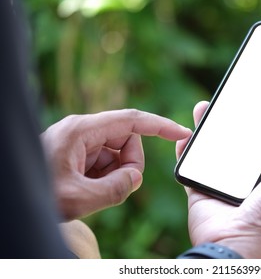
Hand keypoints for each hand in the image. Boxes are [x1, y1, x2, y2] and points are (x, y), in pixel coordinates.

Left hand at [42, 109, 190, 219]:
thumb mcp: (79, 198)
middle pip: (127, 142)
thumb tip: (135, 178)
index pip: (132, 120)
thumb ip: (116, 189)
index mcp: (82, 130)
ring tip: (92, 190)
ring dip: (115, 176)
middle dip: (128, 166)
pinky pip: (107, 164)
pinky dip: (105, 179)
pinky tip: (87, 189)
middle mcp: (83, 131)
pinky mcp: (80, 154)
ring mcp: (81, 142)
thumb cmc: (37, 194)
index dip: (160, 126)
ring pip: (118, 156)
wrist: (15, 200)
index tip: (182, 133)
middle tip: (112, 187)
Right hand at [176, 101, 260, 257]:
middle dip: (230, 121)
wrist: (235, 246)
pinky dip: (185, 151)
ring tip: (203, 108)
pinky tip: (184, 135)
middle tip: (228, 100)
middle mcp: (244, 179)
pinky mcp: (200, 190)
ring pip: (211, 151)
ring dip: (206, 130)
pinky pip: (190, 166)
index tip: (257, 102)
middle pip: (235, 143)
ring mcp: (221, 184)